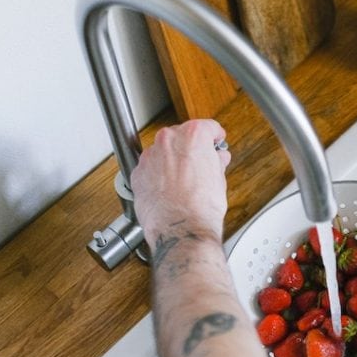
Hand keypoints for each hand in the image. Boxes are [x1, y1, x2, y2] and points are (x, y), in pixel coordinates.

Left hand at [131, 119, 231, 245]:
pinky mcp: (138, 174)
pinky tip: (169, 190)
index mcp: (192, 136)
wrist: (181, 229)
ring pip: (163, 151)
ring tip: (184, 181)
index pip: (207, 127)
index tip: (216, 141)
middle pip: (181, 136)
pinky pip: (150, 168)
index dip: (215, 136)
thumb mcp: (218, 180)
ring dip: (172, 161)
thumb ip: (215, 162)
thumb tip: (216, 159)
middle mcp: (168, 140)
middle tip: (201, 164)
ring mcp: (150, 156)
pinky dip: (158, 175)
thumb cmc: (201, 207)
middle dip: (191, 148)